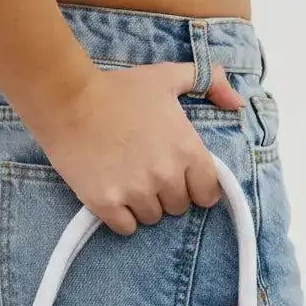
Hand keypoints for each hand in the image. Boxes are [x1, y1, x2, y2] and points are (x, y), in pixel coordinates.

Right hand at [28, 63, 243, 234]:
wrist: (68, 99)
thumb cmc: (120, 88)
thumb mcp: (168, 77)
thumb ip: (209, 82)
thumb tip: (237, 102)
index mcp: (187, 150)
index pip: (207, 194)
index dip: (193, 186)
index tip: (178, 177)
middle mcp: (166, 176)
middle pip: (178, 208)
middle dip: (166, 194)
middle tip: (145, 171)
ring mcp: (136, 193)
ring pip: (152, 218)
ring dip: (142, 205)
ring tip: (126, 178)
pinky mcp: (107, 205)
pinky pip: (126, 228)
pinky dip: (120, 216)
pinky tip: (112, 193)